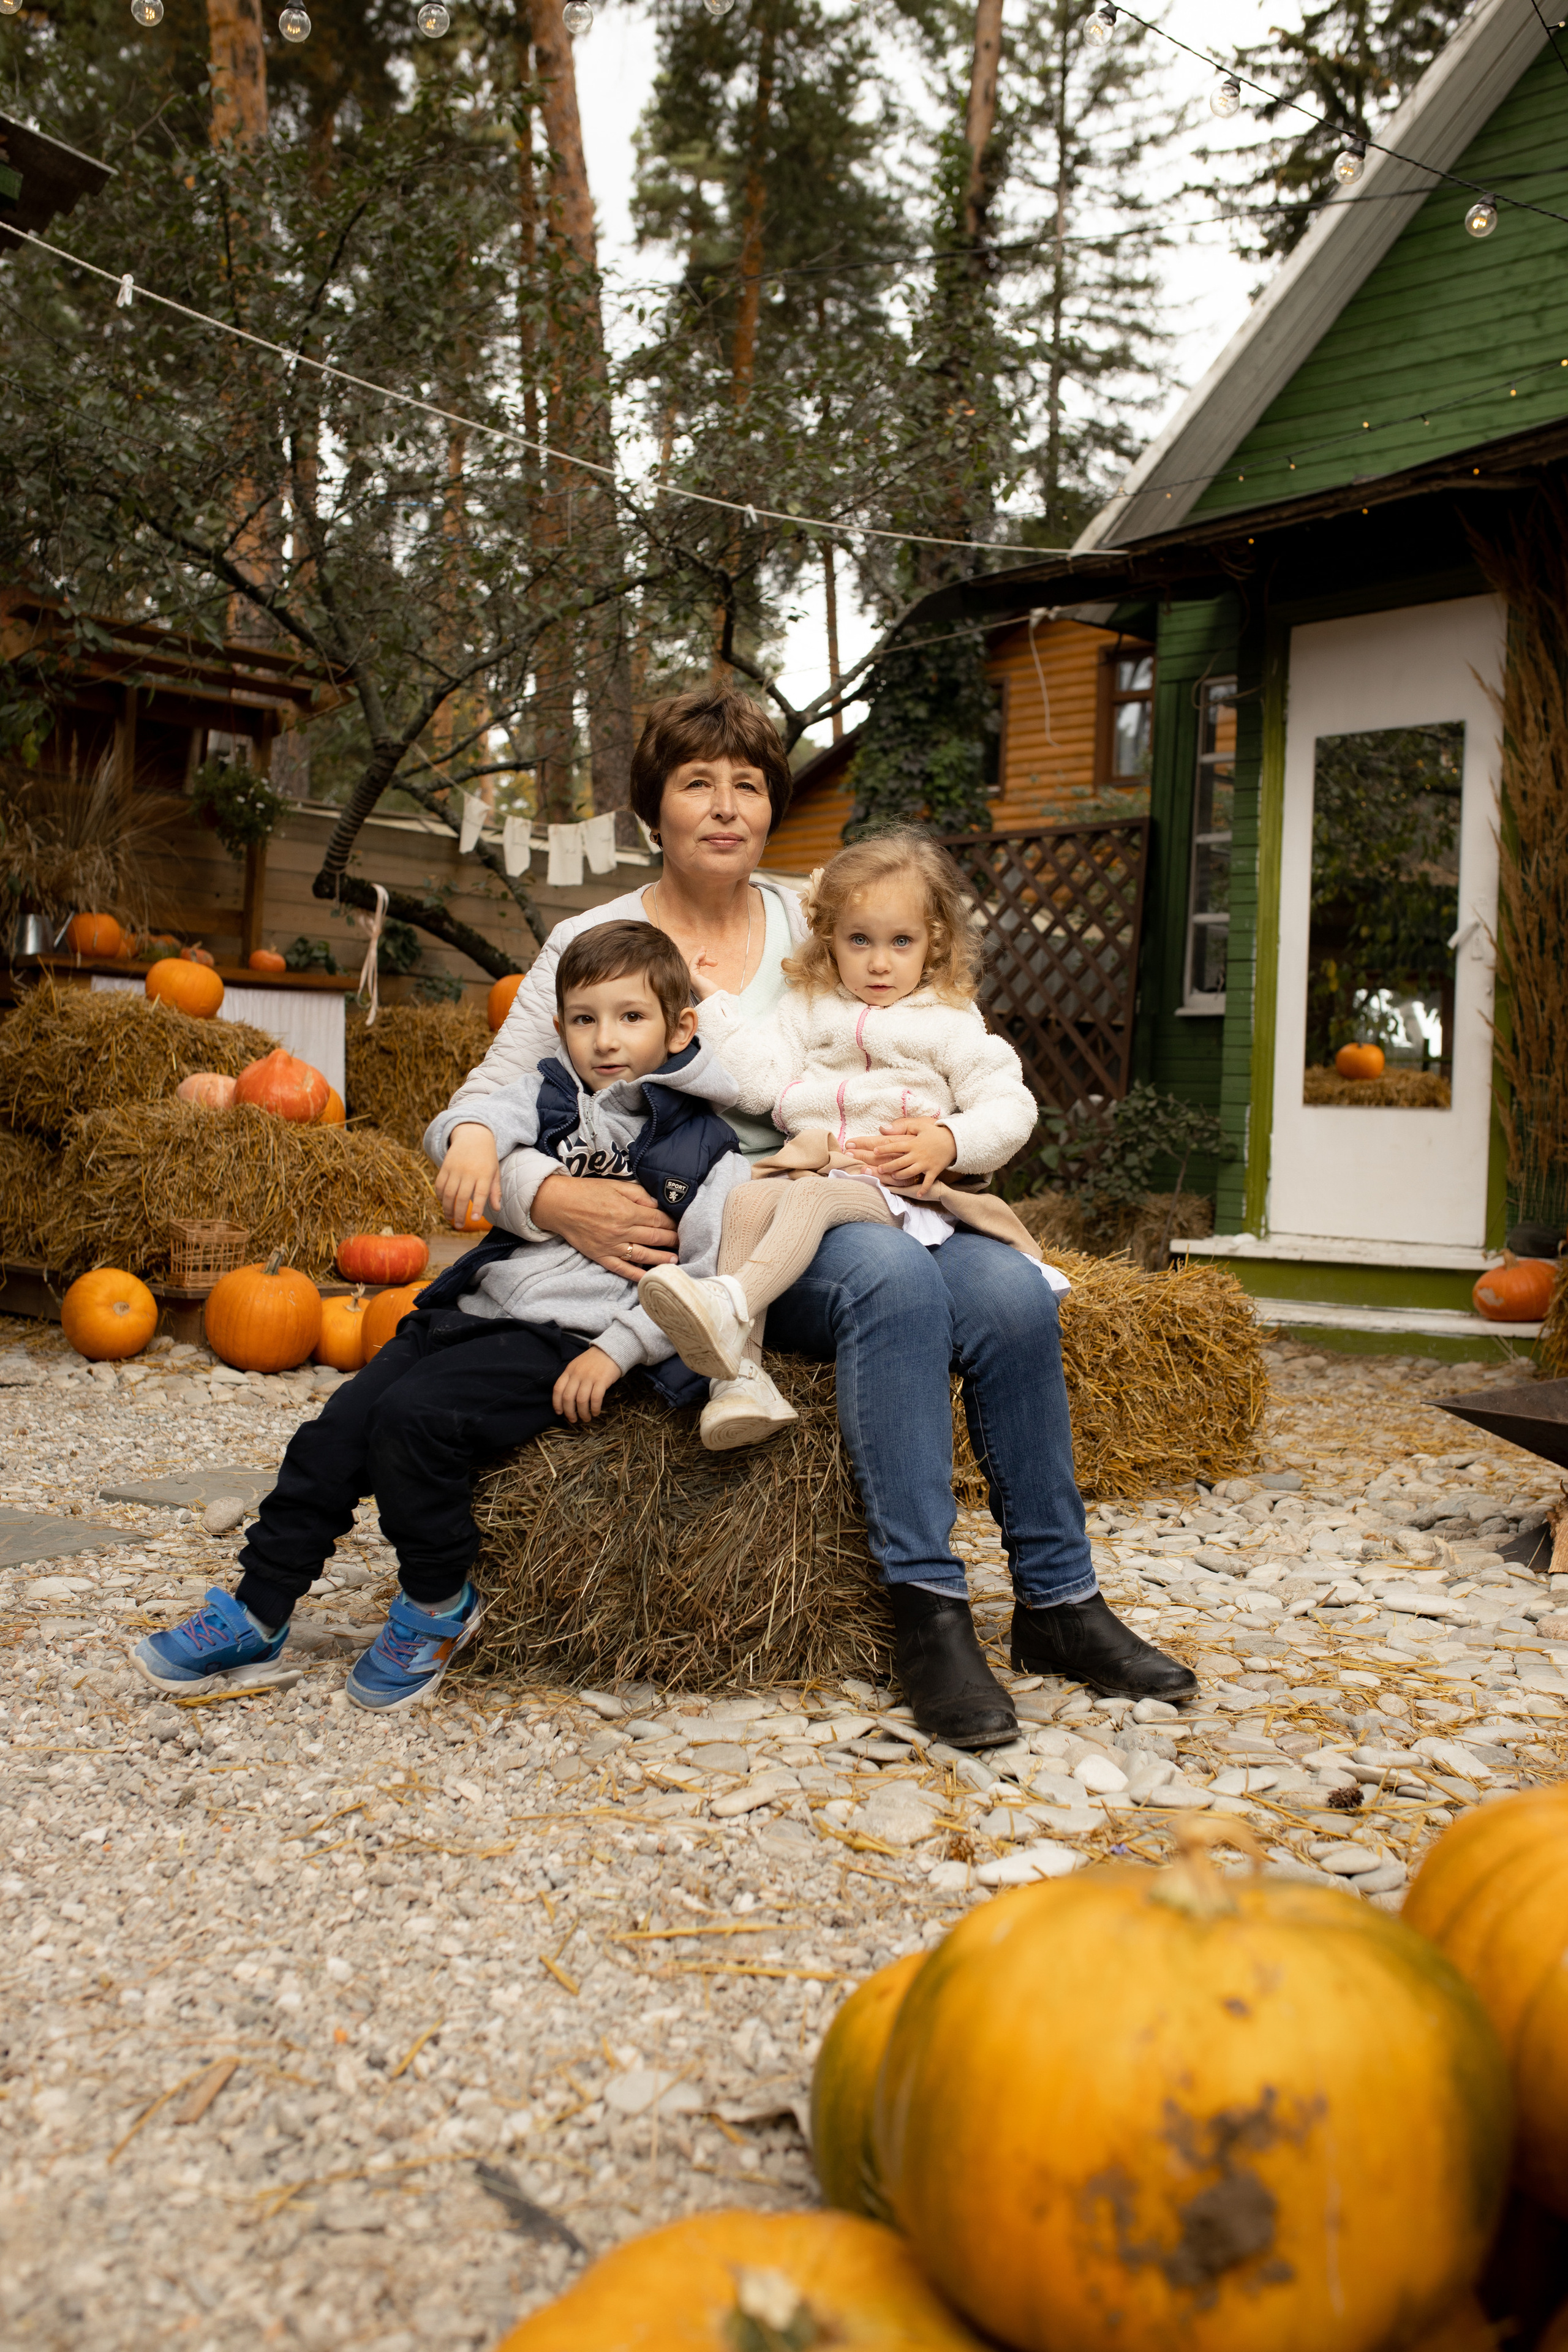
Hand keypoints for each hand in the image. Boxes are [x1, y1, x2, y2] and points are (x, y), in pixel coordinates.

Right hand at [436, 1122, 500, 1226]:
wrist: (473, 1135)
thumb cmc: (486, 1157)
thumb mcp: (494, 1171)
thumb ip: (495, 1190)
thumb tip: (496, 1208)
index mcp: (484, 1174)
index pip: (480, 1194)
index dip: (477, 1207)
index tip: (473, 1219)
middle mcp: (469, 1172)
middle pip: (462, 1197)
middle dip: (459, 1214)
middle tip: (459, 1225)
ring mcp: (455, 1169)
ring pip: (448, 1193)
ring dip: (447, 1208)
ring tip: (449, 1218)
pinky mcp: (445, 1166)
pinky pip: (439, 1184)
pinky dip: (439, 1196)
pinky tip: (443, 1203)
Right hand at [531, 1171, 679, 1281]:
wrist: (559, 1204)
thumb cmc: (587, 1192)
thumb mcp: (616, 1185)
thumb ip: (639, 1194)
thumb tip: (658, 1205)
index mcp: (627, 1211)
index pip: (658, 1219)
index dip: (672, 1223)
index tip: (680, 1225)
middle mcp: (622, 1230)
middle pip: (655, 1237)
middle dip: (672, 1240)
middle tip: (683, 1243)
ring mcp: (612, 1246)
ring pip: (643, 1255)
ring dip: (662, 1258)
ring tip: (675, 1259)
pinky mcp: (601, 1256)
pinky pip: (623, 1269)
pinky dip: (637, 1275)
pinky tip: (651, 1277)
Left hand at [552, 1345, 621, 1423]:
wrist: (611, 1350)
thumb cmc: (593, 1361)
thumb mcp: (577, 1366)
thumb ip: (571, 1378)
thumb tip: (566, 1399)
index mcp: (569, 1370)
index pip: (558, 1389)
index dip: (557, 1403)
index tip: (560, 1412)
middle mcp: (577, 1374)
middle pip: (568, 1398)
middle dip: (569, 1412)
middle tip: (573, 1419)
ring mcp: (589, 1377)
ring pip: (581, 1400)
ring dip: (583, 1413)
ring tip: (586, 1418)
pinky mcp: (602, 1380)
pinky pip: (595, 1398)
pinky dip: (594, 1408)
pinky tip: (596, 1412)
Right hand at [689, 947, 721, 1000]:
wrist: (714, 1000)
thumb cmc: (715, 994)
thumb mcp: (714, 982)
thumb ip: (711, 976)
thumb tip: (714, 967)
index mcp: (695, 982)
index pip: (695, 967)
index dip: (700, 959)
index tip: (706, 954)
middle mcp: (690, 980)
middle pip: (693, 964)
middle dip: (699, 955)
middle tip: (705, 949)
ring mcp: (690, 978)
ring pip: (693, 962)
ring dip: (700, 956)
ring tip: (707, 953)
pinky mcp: (692, 976)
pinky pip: (693, 962)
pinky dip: (698, 956)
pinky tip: (704, 954)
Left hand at [850, 1118, 957, 1196]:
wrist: (955, 1139)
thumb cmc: (935, 1131)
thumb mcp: (920, 1124)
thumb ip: (902, 1126)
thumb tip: (883, 1128)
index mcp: (913, 1143)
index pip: (895, 1146)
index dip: (884, 1149)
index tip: (874, 1151)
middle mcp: (918, 1154)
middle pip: (899, 1162)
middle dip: (888, 1167)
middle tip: (879, 1169)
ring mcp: (926, 1164)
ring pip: (909, 1172)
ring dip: (900, 1176)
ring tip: (893, 1176)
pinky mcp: (934, 1170)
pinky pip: (928, 1182)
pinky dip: (923, 1189)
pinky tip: (918, 1195)